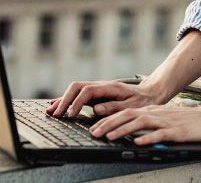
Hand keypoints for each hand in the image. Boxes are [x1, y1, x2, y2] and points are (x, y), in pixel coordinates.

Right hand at [45, 79, 162, 118]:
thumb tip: (96, 109)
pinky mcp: (97, 94)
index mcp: (109, 87)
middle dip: (64, 99)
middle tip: (55, 115)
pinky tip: (57, 105)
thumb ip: (114, 107)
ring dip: (63, 99)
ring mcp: (98, 88)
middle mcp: (101, 85)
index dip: (76, 103)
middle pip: (77, 87)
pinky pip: (79, 94)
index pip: (87, 92)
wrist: (150, 92)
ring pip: (75, 90)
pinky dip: (67, 100)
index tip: (70, 116)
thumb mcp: (131, 106)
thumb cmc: (142, 101)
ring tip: (50, 111)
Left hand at [88, 103, 200, 145]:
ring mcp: (166, 121)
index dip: (109, 119)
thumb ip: (151, 124)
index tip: (95, 126)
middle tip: (94, 132)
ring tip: (110, 137)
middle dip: (109, 123)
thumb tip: (134, 133)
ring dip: (123, 130)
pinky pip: (159, 134)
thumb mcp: (166, 120)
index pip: (126, 112)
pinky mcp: (177, 131)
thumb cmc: (189, 121)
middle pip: (129, 115)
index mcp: (153, 111)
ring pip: (140, 122)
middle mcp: (157, 113)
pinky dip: (147, 138)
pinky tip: (138, 142)